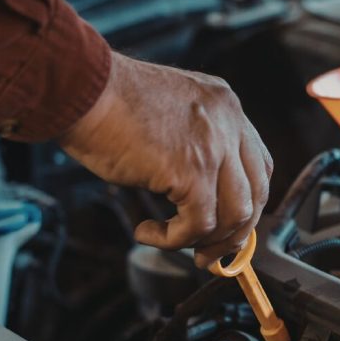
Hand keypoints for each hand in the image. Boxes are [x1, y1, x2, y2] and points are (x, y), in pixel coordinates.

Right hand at [57, 53, 272, 268]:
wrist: (82, 88)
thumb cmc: (108, 101)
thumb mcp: (168, 113)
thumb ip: (192, 142)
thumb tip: (194, 192)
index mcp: (225, 105)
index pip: (257, 165)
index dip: (246, 202)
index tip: (228, 225)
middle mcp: (228, 122)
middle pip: (255, 193)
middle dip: (235, 232)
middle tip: (209, 252)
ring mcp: (214, 146)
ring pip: (235, 215)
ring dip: (207, 241)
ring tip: (177, 244)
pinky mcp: (192, 171)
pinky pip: (198, 225)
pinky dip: (174, 240)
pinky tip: (148, 232)